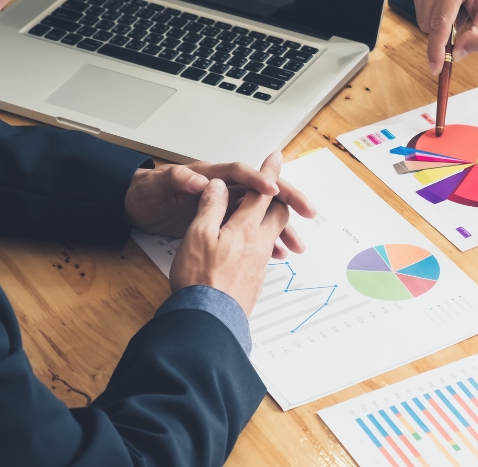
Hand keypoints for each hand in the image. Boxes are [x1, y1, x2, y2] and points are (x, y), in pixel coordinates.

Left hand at [124, 152, 315, 239]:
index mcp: (210, 174)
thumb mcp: (158, 185)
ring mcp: (225, 206)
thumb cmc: (147, 192)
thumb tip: (198, 180)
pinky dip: (268, 241)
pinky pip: (254, 230)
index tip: (272, 188)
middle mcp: (222, 188)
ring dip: (281, 226)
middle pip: (263, 192)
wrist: (136, 207)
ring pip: (262, 214)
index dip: (257, 179)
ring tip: (296, 243)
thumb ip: (177, 180)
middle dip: (287, 200)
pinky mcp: (224, 223)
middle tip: (307, 210)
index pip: (240, 174)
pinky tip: (278, 253)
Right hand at [168, 178, 290, 314]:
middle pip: (278, 212)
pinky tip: (255, 246)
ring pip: (274, 232)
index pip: (261, 191)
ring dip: (273, 220)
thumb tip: (218, 185)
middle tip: (277, 188)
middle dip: (279, 197)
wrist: (209, 321)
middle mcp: (259, 243)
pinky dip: (265, 239)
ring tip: (272, 215)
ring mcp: (259, 262)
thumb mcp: (198, 234)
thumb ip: (210, 207)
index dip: (268, 172)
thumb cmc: (200, 279)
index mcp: (246, 227)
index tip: (276, 157)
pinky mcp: (255, 278)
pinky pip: (266, 251)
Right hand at [413, 0, 477, 74]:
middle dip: (444, 31)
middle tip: (465, 17)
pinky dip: (435, 11)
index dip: (436, 49)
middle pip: (427, 23)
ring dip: (440, 20)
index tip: (435, 68)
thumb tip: (456, 55)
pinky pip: (419, 7)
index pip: (439, 22)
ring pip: (421, 18)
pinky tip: (450, 0)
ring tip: (459, 6)